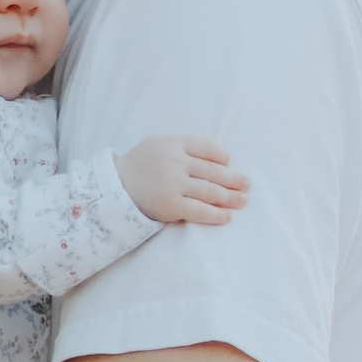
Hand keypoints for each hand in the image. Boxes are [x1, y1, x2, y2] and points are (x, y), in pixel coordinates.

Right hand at [116, 134, 249, 229]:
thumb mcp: (159, 145)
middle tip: (246, 184)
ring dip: (230, 197)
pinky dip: (215, 215)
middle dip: (233, 179)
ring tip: (243, 201)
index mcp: (174, 143)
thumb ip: (185, 148)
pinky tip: (227, 217)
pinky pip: (199, 210)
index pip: (207, 148)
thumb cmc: (141, 165)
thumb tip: (221, 160)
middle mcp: (175, 162)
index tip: (228, 164)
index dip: (222, 157)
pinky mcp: (170, 205)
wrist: (114, 186)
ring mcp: (173, 184)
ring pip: (210, 191)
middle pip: (214, 171)